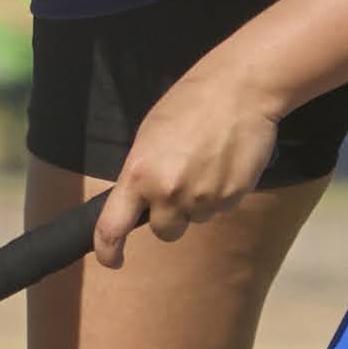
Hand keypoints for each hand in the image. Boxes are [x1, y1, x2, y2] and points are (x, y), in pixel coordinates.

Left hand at [94, 58, 283, 264]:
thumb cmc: (190, 103)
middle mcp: (167, 192)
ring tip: (207, 161)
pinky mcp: (231, 197)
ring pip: (196, 219)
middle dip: (171, 216)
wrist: (240, 89)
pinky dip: (222, 192)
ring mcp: (202, 198)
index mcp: (138, 174)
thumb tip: (140, 201)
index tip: (111, 259)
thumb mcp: (149, 136)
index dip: (107, 250)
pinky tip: (225, 162)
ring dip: (199, 201)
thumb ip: (141, 173)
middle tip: (181, 183)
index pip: (112, 227)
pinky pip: (221, 208)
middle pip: (165, 231)